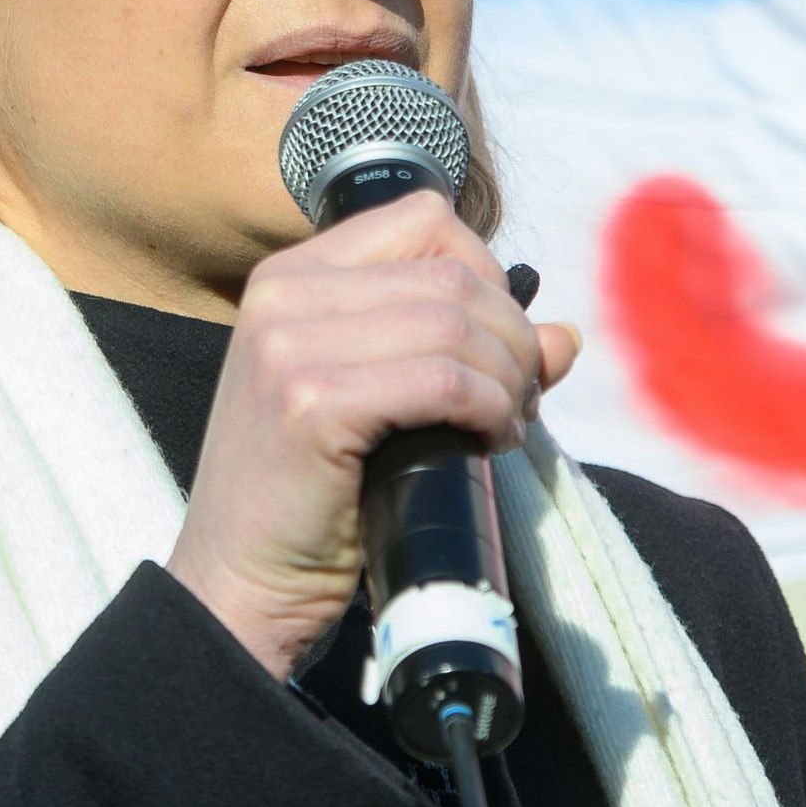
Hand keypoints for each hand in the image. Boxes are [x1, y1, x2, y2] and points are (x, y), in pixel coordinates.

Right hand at [166, 192, 581, 678]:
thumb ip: (463, 351)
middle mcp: (284, 296)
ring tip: (505, 425)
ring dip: (509, 378)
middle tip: (520, 401)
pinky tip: (489, 442)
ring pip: (456, 326)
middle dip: (513, 338)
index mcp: (292, 277)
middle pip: (453, 275)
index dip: (486, 275)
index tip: (497, 342)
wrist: (239, 586)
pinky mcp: (311, 404)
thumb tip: (566, 336)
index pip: (426, 220)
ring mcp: (290, 347)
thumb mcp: (382, 399)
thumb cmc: (311, 496)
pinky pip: (444, 382)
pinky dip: (489, 409)